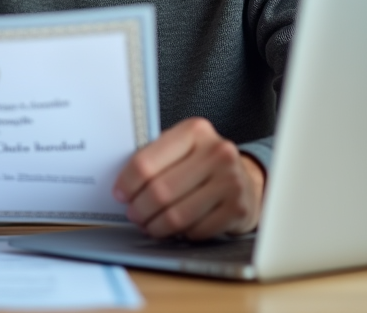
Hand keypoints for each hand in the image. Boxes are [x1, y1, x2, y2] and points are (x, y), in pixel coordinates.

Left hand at [113, 117, 264, 240]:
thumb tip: (122, 187)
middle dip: (139, 209)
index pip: (146, 162)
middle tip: (134, 215)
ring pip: (176, 215)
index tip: (120, 194)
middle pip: (159, 191)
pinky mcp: (238, 208)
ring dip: (156, 226)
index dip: (127, 183)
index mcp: (195, 130)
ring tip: (150, 225)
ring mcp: (231, 181)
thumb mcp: (181, 149)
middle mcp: (217, 152)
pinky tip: (178, 228)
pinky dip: (181, 234)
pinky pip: (195, 231)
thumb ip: (155, 158)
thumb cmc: (203, 164)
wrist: (246, 180)